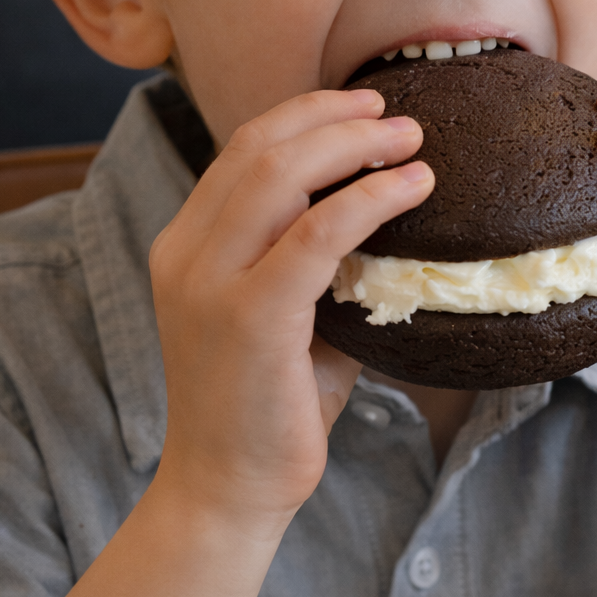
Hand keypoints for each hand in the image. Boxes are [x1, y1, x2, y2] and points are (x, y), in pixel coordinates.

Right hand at [148, 89, 432, 527]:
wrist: (227, 490)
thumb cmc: (266, 405)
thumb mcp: (282, 314)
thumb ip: (310, 260)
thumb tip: (384, 209)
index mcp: (185, 246)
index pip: (239, 151)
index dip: (303, 116)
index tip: (360, 106)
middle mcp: (185, 254)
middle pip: (258, 148)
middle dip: (334, 118)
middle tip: (397, 116)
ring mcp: (208, 283)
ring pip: (281, 175)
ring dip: (355, 146)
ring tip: (411, 141)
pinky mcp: (249, 317)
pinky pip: (318, 234)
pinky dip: (370, 199)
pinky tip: (412, 188)